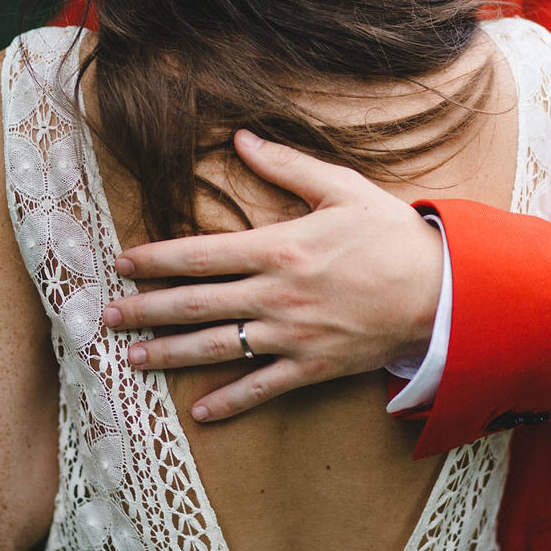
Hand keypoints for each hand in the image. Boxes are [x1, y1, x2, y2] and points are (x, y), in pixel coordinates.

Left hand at [103, 130, 442, 420]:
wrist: (444, 290)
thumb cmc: (391, 235)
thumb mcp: (342, 188)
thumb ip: (286, 165)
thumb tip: (242, 136)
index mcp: (278, 247)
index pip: (200, 254)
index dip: (155, 259)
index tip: (121, 264)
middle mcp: (276, 294)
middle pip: (195, 304)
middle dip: (145, 311)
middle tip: (106, 319)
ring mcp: (292, 335)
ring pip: (217, 348)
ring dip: (170, 355)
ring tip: (132, 360)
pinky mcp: (313, 366)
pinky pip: (263, 388)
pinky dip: (231, 402)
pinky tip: (199, 413)